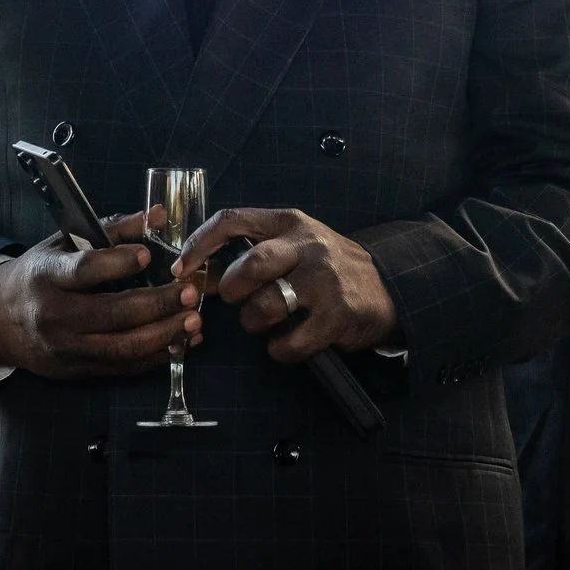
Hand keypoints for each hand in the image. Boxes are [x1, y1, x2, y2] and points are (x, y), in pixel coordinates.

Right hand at [0, 208, 200, 378]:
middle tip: (190, 293)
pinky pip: (122, 368)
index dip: (118, 263)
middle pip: (113, 314)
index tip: (149, 256)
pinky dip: (155, 357)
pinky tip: (179, 343)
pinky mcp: (75, 370)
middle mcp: (54, 315)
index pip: (84, 271)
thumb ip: (111, 229)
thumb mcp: (62, 244)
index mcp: (47, 276)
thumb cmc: (37, 275)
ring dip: (165, 335)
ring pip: (122, 348)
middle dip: (158, 305)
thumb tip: (158, 214)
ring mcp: (65, 348)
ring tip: (194, 320)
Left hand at [176, 207, 399, 362]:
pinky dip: (278, 349)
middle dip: (231, 288)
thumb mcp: (295, 245)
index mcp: (289, 223)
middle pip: (251, 265)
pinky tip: (284, 343)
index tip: (182, 267)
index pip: (234, 220)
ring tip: (263, 323)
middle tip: (235, 299)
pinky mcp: (336, 316)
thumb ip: (254, 252)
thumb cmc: (327, 268)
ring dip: (253, 322)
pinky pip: (289, 342)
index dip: (200, 244)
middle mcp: (307, 246)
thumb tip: (199, 273)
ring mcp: (324, 281)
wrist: (387, 289)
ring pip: (266, 305)